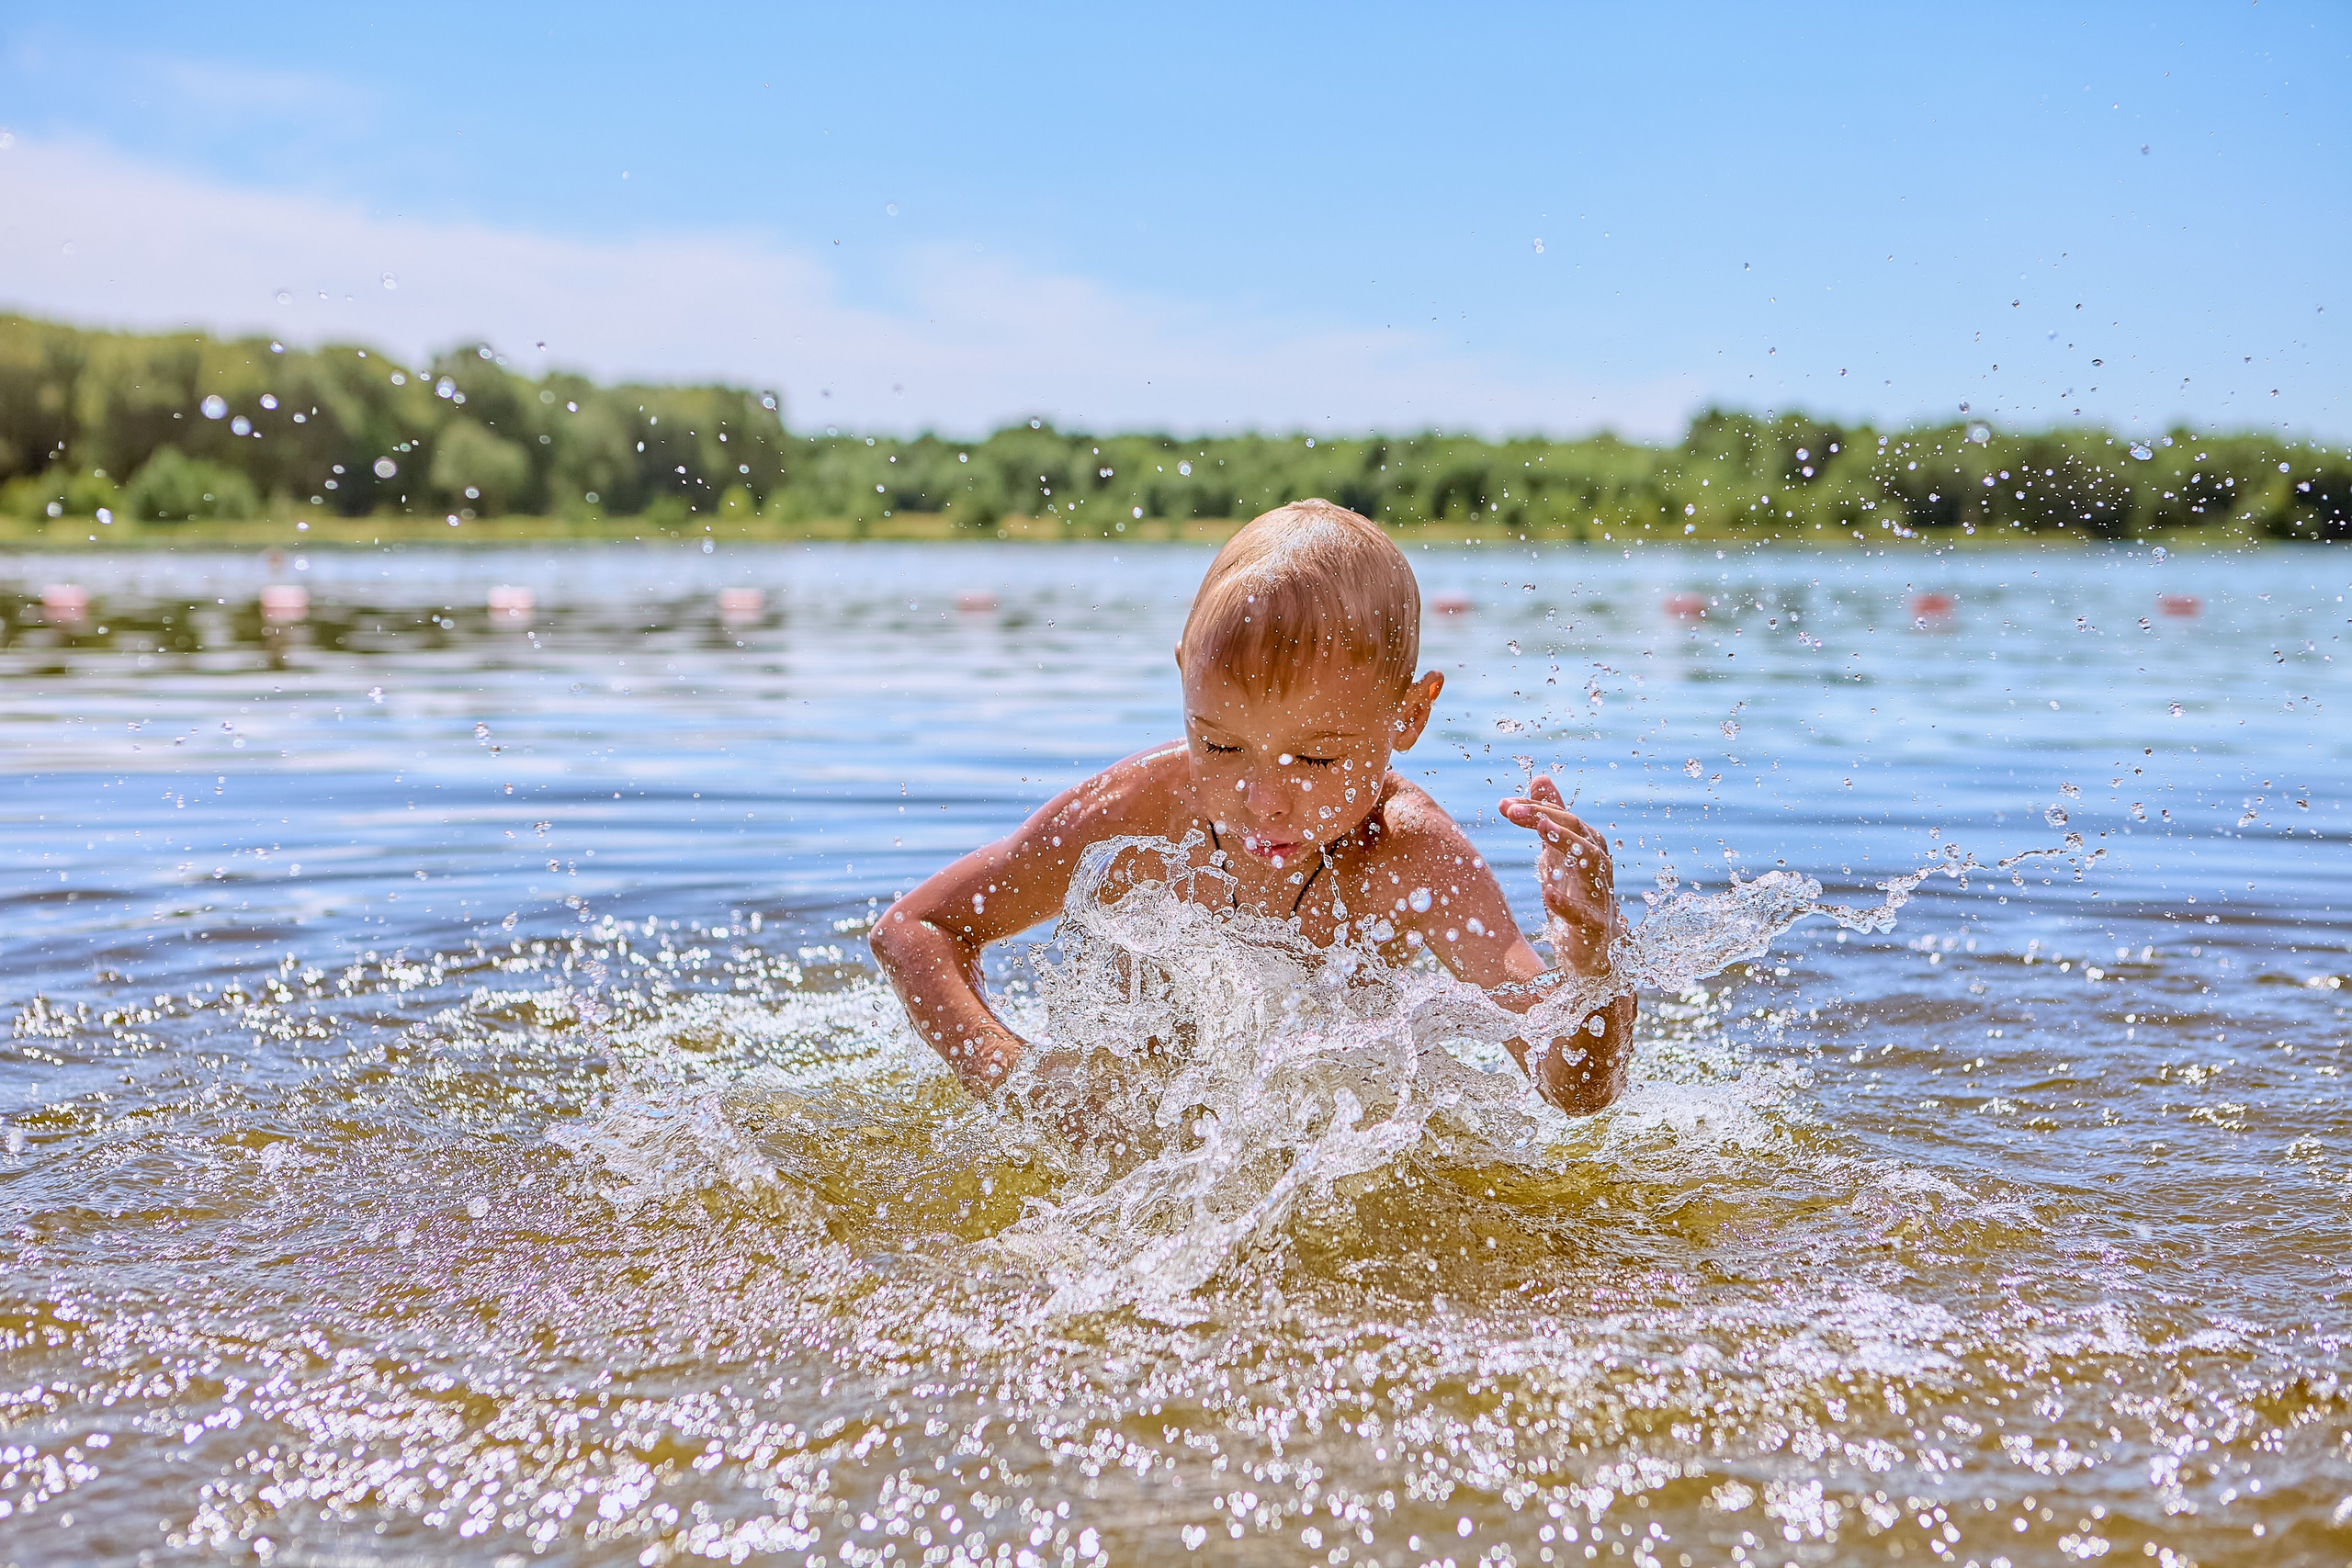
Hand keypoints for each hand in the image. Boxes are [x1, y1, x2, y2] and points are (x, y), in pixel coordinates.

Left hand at [1499, 774, 1616, 972]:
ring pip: (1594, 864)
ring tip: (1541, 830)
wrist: (1595, 955)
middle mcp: (1599, 870)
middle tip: (1514, 810)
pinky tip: (1547, 893)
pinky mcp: (1596, 930)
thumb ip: (1551, 820)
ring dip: (1567, 844)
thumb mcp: (1558, 857)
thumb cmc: (1577, 900)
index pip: (1565, 819)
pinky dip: (1567, 905)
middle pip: (1582, 833)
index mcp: (1588, 851)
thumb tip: (1540, 779)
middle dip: (1549, 817)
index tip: (1504, 804)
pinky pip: (1586, 916)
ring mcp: (1600, 899)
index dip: (1536, 808)